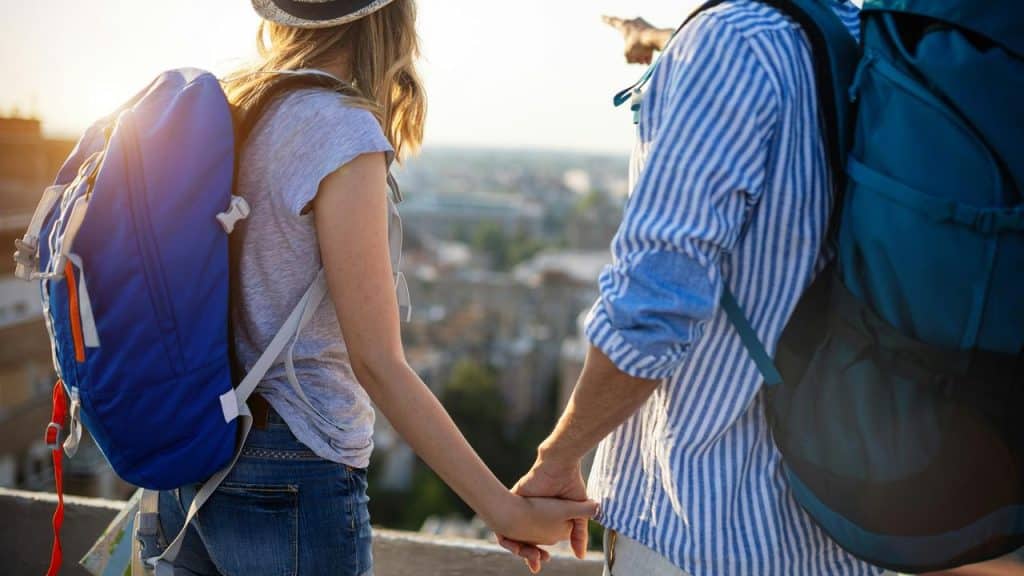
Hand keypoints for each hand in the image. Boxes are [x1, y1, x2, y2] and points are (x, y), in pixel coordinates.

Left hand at [497, 457, 590, 572]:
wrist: (558, 466)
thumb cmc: (570, 485)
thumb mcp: (577, 513)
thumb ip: (579, 534)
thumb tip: (580, 556)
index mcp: (548, 517)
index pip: (539, 541)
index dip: (539, 553)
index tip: (542, 561)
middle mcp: (534, 514)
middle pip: (526, 540)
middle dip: (529, 554)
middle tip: (537, 563)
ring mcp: (524, 508)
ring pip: (515, 534)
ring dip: (520, 549)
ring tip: (531, 556)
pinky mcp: (515, 500)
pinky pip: (505, 520)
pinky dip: (508, 536)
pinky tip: (516, 544)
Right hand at [602, 15, 661, 64]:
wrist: (657, 40)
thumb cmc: (640, 44)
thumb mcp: (627, 53)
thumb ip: (627, 57)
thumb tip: (633, 58)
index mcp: (625, 24)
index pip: (613, 21)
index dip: (606, 20)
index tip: (601, 16)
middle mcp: (635, 23)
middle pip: (629, 40)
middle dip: (632, 52)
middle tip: (635, 58)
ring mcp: (645, 27)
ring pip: (639, 44)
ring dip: (640, 54)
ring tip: (642, 61)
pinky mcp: (654, 33)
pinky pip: (647, 45)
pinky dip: (647, 53)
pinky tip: (648, 61)